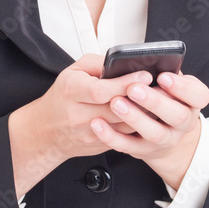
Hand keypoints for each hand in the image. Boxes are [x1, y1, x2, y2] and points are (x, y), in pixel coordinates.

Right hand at [7, 54, 152, 196]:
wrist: (47, 130)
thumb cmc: (62, 97)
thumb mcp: (72, 72)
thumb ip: (97, 63)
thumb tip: (123, 62)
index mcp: (72, 91)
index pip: (101, 90)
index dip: (125, 83)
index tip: (145, 75)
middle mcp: (79, 115)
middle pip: (117, 109)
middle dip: (142, 97)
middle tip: (161, 87)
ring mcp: (90, 133)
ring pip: (126, 124)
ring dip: (145, 113)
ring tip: (160, 99)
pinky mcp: (101, 145)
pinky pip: (126, 135)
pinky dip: (140, 124)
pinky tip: (150, 114)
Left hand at [89, 72, 208, 189]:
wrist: (162, 132)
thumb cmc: (163, 99)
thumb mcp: (170, 83)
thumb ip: (163, 72)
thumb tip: (145, 63)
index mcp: (191, 101)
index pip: (199, 95)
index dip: (182, 87)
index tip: (163, 77)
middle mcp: (183, 122)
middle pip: (177, 115)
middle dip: (155, 101)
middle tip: (134, 89)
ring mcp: (165, 139)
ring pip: (154, 133)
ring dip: (134, 117)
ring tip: (116, 103)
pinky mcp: (144, 150)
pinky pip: (128, 146)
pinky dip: (111, 136)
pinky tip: (98, 123)